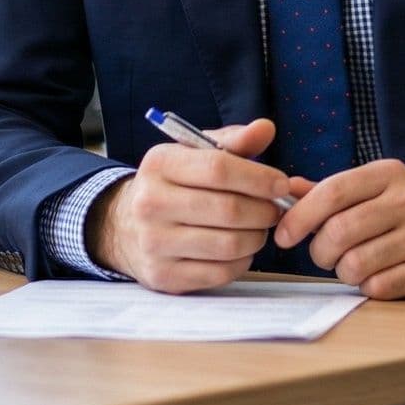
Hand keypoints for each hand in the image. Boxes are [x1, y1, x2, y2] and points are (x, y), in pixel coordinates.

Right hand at [88, 119, 288, 292]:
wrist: (123, 226)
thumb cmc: (172, 185)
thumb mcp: (193, 155)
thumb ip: (232, 142)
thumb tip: (265, 129)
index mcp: (159, 164)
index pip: (219, 168)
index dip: (259, 177)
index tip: (281, 184)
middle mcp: (151, 203)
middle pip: (228, 209)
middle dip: (264, 210)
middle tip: (275, 209)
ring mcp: (154, 243)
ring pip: (228, 244)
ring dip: (257, 237)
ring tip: (259, 228)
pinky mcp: (163, 276)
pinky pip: (221, 272)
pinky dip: (242, 261)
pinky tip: (240, 249)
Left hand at [271, 158, 404, 298]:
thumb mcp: (376, 190)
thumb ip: (331, 191)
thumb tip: (286, 190)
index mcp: (389, 174)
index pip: (332, 191)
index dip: (300, 217)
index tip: (283, 236)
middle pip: (339, 232)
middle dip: (320, 251)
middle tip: (324, 255)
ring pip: (355, 264)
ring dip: (344, 272)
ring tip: (354, 265)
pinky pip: (377, 287)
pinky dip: (368, 287)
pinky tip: (379, 276)